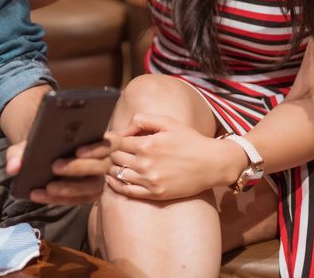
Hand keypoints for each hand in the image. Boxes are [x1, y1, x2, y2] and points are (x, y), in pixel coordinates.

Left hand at [5, 133, 117, 204]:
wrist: (43, 157)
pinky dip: (59, 199)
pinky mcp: (88, 195)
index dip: (98, 146)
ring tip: (48, 188)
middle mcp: (103, 160)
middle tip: (55, 167)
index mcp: (97, 139)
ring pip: (92, 187)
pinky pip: (79, 200)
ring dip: (70, 188)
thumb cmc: (45, 145)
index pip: (113, 141)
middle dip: (78, 167)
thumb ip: (19, 152)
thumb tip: (13, 168)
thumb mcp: (31, 143)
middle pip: (102, 166)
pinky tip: (40, 195)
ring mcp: (97, 180)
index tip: (78, 150)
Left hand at [106, 113, 239, 200]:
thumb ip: (142, 120)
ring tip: (110, 163)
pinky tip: (113, 179)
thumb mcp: (167, 122)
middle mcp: (145, 163)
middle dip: (108, 154)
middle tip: (106, 152)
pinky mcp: (155, 194)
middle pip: (113, 158)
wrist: (211, 163)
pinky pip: (127, 191)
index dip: (105, 141)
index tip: (101, 140)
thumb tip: (122, 129)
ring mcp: (150, 180)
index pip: (114, 142)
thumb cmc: (189, 140)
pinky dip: (116, 185)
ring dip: (110, 168)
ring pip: (117, 174)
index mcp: (146, 143)